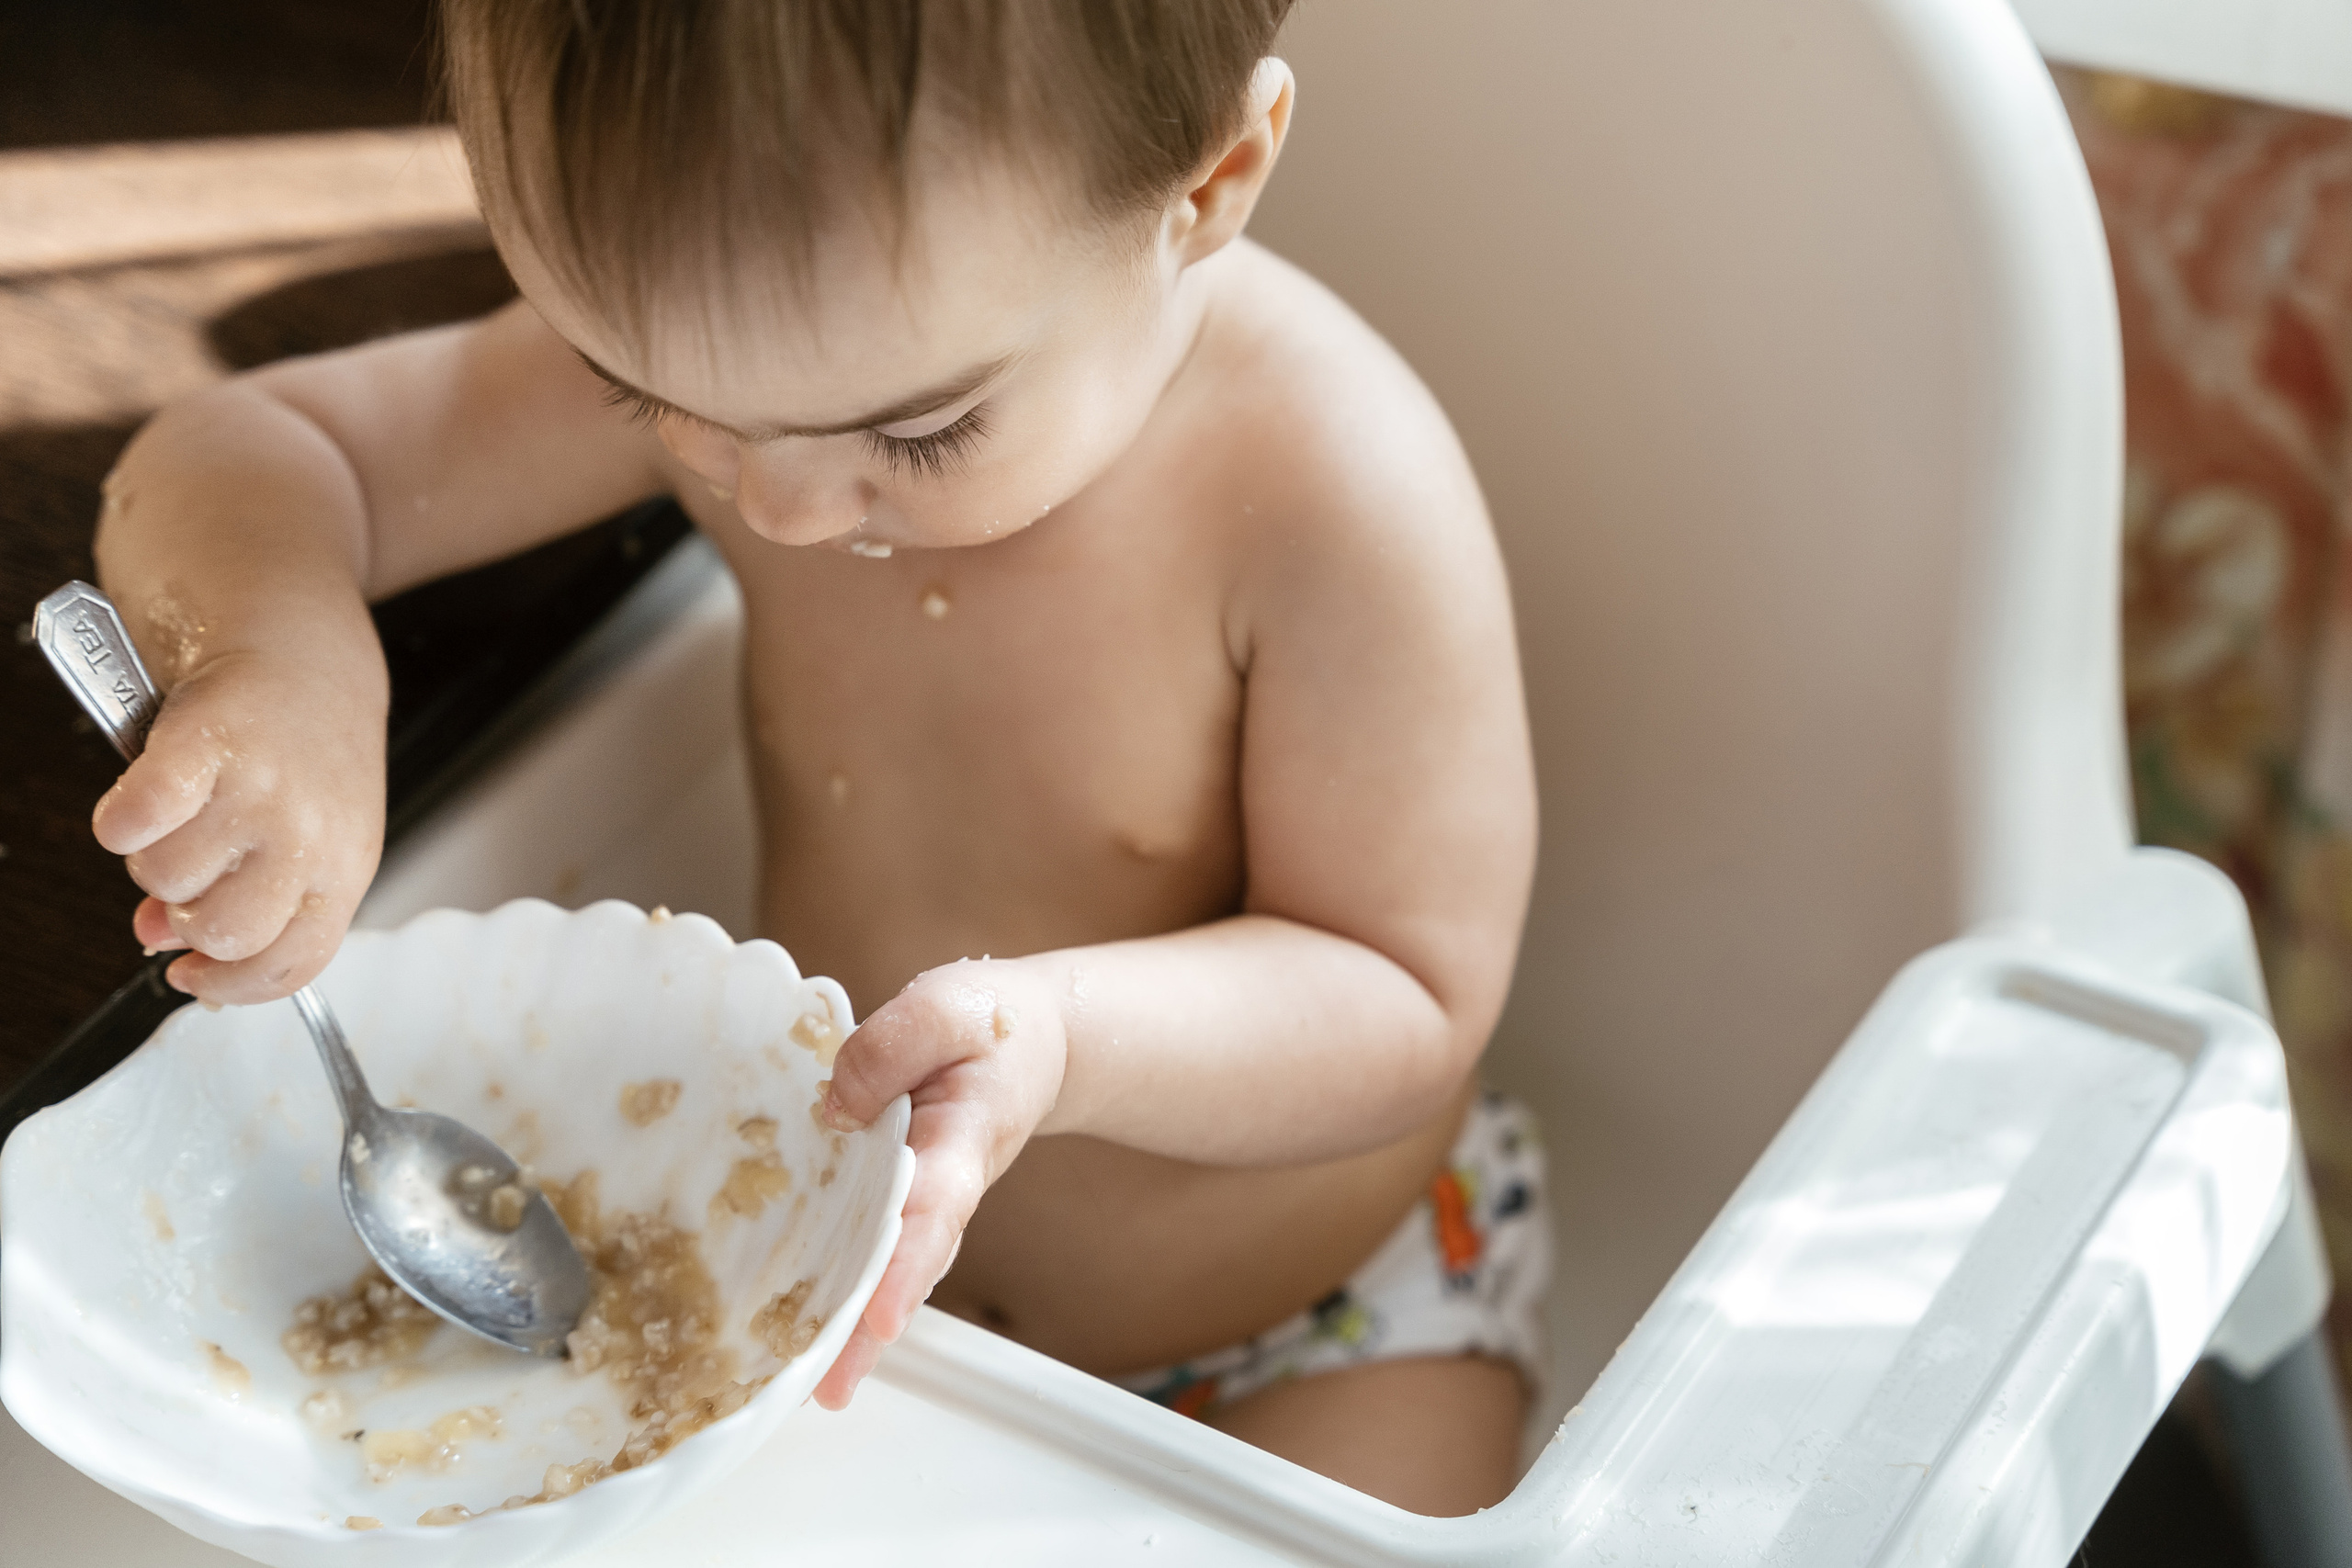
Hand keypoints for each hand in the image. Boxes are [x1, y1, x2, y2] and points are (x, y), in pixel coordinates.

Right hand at [92, 651, 383, 1004]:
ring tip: (178, 817)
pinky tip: (138, 800)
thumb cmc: (307, 748)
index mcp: (346, 865)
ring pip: (167, 879)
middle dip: (185, 917)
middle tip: (186, 878)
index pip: (292, 964)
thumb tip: (158, 939)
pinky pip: (136, 821)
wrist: (306, 647)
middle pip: (221, 931)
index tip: (193, 975)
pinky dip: (119, 819)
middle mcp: (310, 833)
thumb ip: (246, 895)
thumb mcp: (307, 833)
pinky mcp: (205, 743)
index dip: (231, 985)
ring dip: (151, 859)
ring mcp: (261, 789)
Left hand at [809, 957, 1066, 1408]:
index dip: (906, 1262)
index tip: (882, 1316)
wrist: (1036, 1037)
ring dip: (857, 1328)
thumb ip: (891, 1046)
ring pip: (893, 1270)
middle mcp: (947, 1184)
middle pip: (911, 1265)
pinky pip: (875, 1248)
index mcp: (964, 1138)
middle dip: (872, 1327)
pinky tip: (806, 1329)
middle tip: (831, 1386)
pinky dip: (847, 1290)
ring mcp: (926, 1199)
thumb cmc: (992, 1020)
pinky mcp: (901, 1198)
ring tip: (817, 1385)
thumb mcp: (946, 1007)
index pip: (935, 1206)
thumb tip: (834, 1108)